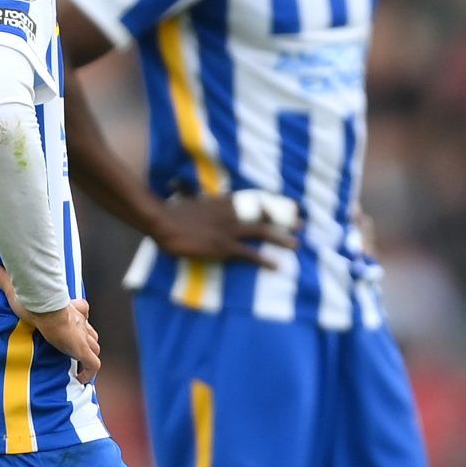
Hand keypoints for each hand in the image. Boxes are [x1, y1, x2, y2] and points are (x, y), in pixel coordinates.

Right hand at [0, 259, 100, 384]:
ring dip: (89, 355)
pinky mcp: (81, 350)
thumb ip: (1, 277)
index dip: (81, 316)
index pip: (82, 309)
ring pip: (95, 347)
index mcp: (68, 309)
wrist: (46, 308)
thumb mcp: (15, 288)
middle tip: (76, 348)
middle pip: (91, 332)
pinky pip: (93, 364)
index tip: (76, 323)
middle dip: (86, 340)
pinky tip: (80, 379)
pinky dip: (89, 371)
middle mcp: (79, 323)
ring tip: (78, 364)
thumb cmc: (33, 299)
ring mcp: (81, 337)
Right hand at [152, 193, 293, 266]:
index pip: (256, 200)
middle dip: (285, 219)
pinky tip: (276, 266)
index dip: (275, 203)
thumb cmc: (175, 213)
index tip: (292, 204)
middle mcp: (231, 213)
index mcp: (225, 202)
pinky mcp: (223, 247)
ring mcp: (228, 230)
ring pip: (261, 232)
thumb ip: (210, 204)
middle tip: (302, 224)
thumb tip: (211, 203)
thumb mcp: (196, 202)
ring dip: (280, 238)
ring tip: (296, 245)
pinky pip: (248, 254)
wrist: (163, 221)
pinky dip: (263, 260)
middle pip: (264, 214)